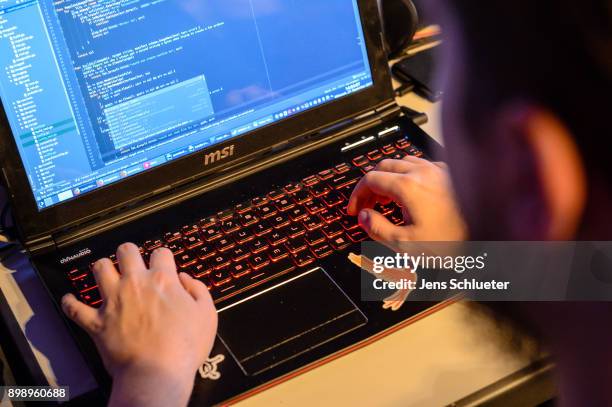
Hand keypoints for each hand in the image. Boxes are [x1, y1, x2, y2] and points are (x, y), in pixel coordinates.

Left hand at [61, 243, 216, 406]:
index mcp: (163, 280)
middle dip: (129, 253)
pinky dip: (71, 303)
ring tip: (105, 272)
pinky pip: (75, 308)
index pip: (161, 252)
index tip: (163, 264)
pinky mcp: (97, 322)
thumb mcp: (207, 315)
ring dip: (102, 269)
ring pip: (99, 269)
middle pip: (126, 251)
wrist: (157, 373)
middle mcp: (135, 284)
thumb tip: (187, 280)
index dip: (163, 257)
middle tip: (131, 260)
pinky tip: (70, 300)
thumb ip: (199, 290)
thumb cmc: (184, 347)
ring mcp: (113, 301)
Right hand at [347, 156, 466, 242]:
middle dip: (370, 185)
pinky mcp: (450, 174)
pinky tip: (413, 192)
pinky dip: (409, 174)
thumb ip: (378, 229)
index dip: (357, 195)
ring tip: (387, 199)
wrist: (490, 236)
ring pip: (403, 162)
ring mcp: (438, 170)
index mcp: (407, 186)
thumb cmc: (453, 242)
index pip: (369, 180)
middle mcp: (422, 172)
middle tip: (367, 205)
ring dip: (389, 177)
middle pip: (384, 166)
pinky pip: (422, 165)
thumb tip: (364, 217)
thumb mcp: (406, 245)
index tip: (354, 210)